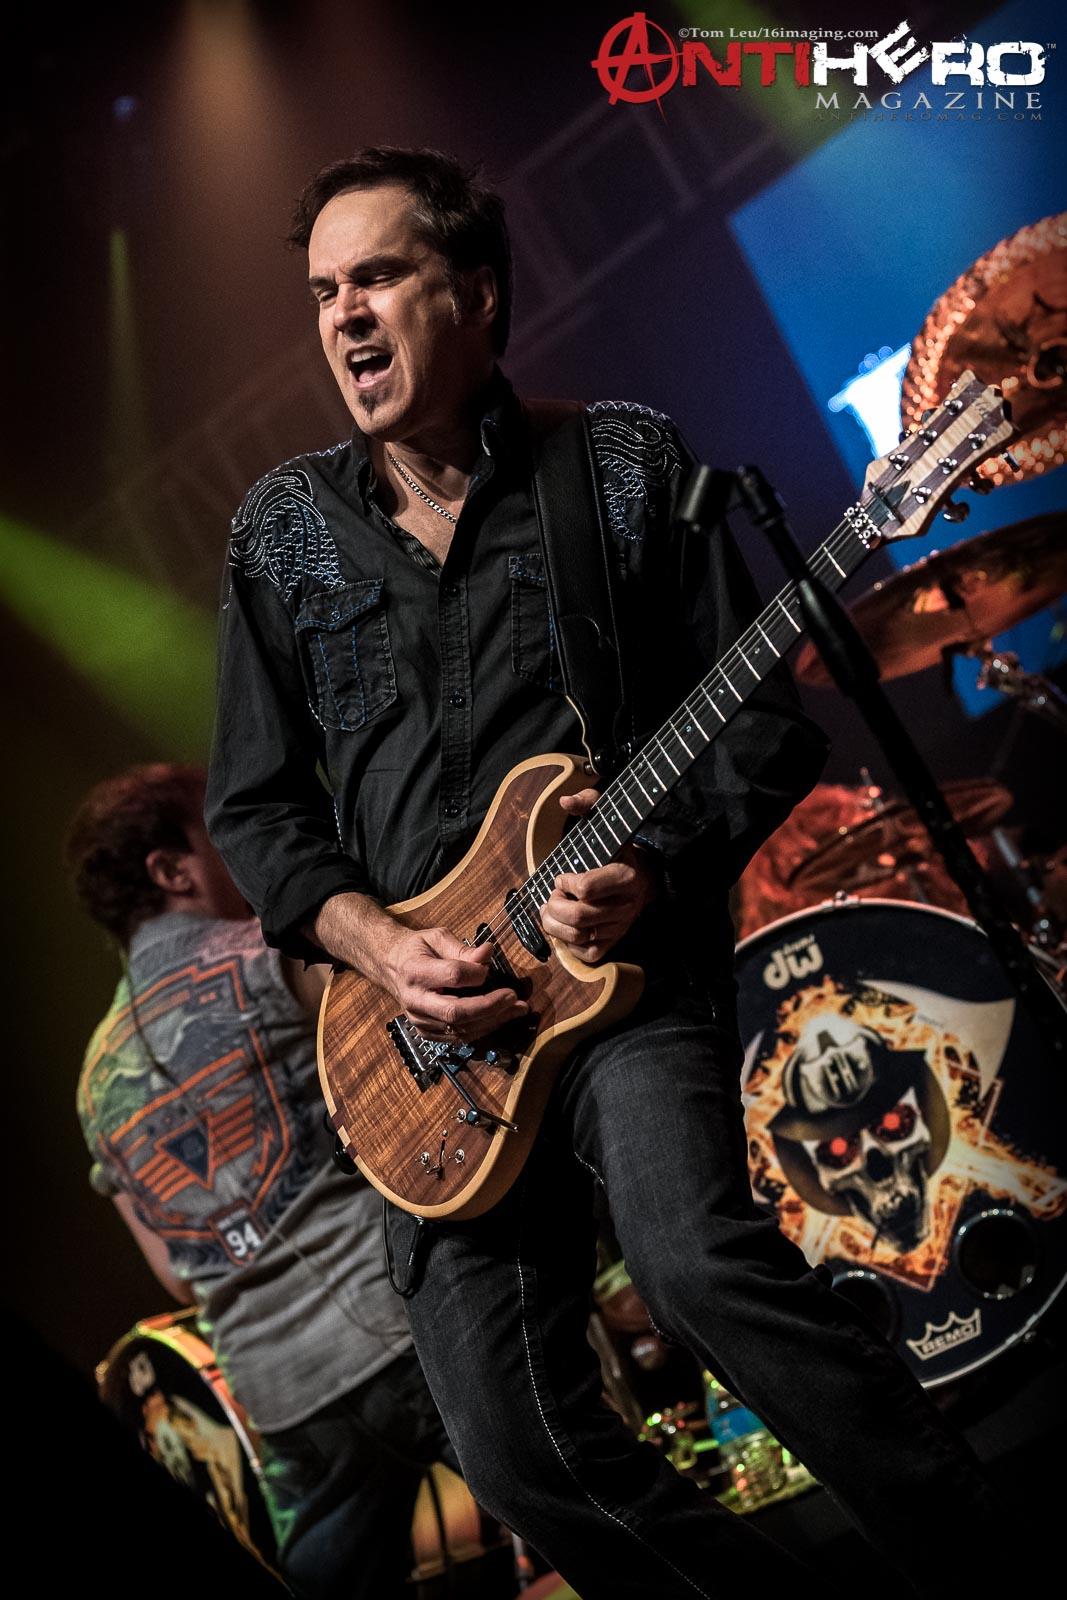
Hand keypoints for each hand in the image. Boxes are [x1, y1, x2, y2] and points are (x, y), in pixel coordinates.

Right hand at [379, 923, 527, 1041]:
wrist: (392, 967)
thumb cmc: (417, 949)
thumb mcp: (437, 937)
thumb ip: (463, 948)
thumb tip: (488, 953)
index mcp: (414, 971)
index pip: (452, 976)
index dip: (476, 973)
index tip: (488, 968)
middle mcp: (415, 1000)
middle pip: (456, 1012)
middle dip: (490, 1007)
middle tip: (514, 998)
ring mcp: (419, 1020)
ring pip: (460, 1029)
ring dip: (493, 1021)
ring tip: (516, 1010)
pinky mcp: (426, 1032)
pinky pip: (457, 1037)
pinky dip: (481, 1029)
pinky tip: (499, 1018)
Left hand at [540, 788, 660, 964]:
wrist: (645, 877)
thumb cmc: (618, 849)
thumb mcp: (606, 820)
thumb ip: (587, 803)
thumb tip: (565, 801)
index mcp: (626, 877)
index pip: (586, 888)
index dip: (565, 883)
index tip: (562, 877)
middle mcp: (625, 906)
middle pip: (577, 917)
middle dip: (554, 907)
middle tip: (552, 897)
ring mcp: (619, 927)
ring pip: (576, 937)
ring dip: (554, 924)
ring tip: (552, 910)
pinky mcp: (613, 943)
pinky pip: (584, 952)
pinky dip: (567, 943)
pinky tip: (565, 926)